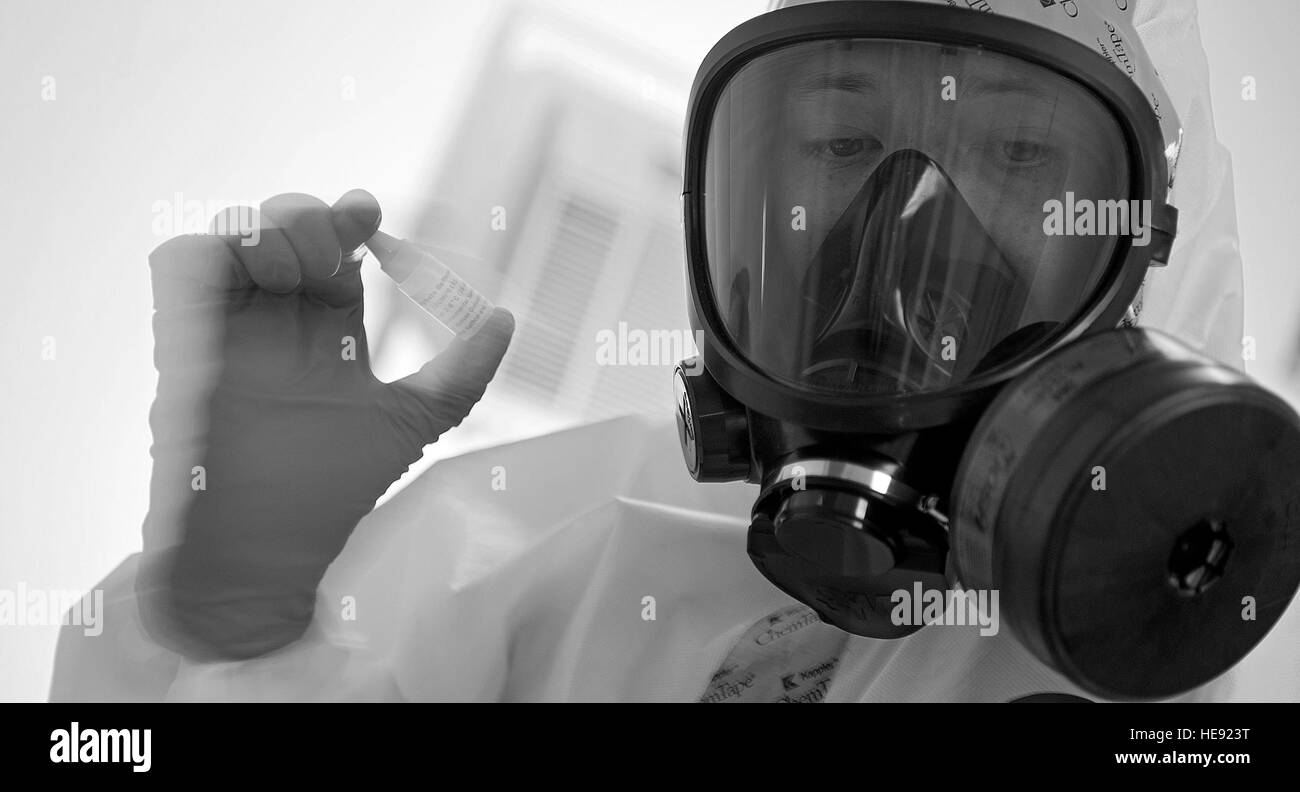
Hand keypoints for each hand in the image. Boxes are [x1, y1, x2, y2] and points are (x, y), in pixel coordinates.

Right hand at [136, 189, 513, 660]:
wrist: (267, 544)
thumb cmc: (333, 491)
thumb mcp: (411, 424)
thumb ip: (462, 374)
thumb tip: (506, 317)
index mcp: (330, 337)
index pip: (342, 259)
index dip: (353, 224)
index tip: (371, 217)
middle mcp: (280, 325)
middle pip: (289, 236)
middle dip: (311, 217)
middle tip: (337, 238)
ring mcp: (229, 328)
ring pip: (237, 239)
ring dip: (266, 231)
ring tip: (294, 265)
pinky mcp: (181, 340)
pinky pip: (177, 265)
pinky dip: (205, 248)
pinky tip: (243, 272)